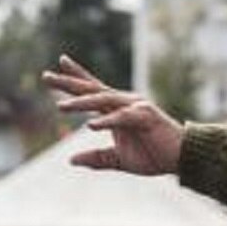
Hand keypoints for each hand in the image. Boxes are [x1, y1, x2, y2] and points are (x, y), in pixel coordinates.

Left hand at [43, 55, 183, 174]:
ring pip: (103, 100)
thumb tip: (71, 160)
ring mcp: (135, 107)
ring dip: (81, 103)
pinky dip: (107, 121)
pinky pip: (122, 118)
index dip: (75, 77)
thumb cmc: (153, 155)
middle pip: (92, 89)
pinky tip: (91, 126)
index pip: (92, 89)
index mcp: (117, 108)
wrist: (180, 159)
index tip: (57, 65)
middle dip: (68, 83)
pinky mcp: (145, 117)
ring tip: (60, 106)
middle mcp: (125, 102)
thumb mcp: (119, 160)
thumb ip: (97, 158)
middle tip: (45, 76)